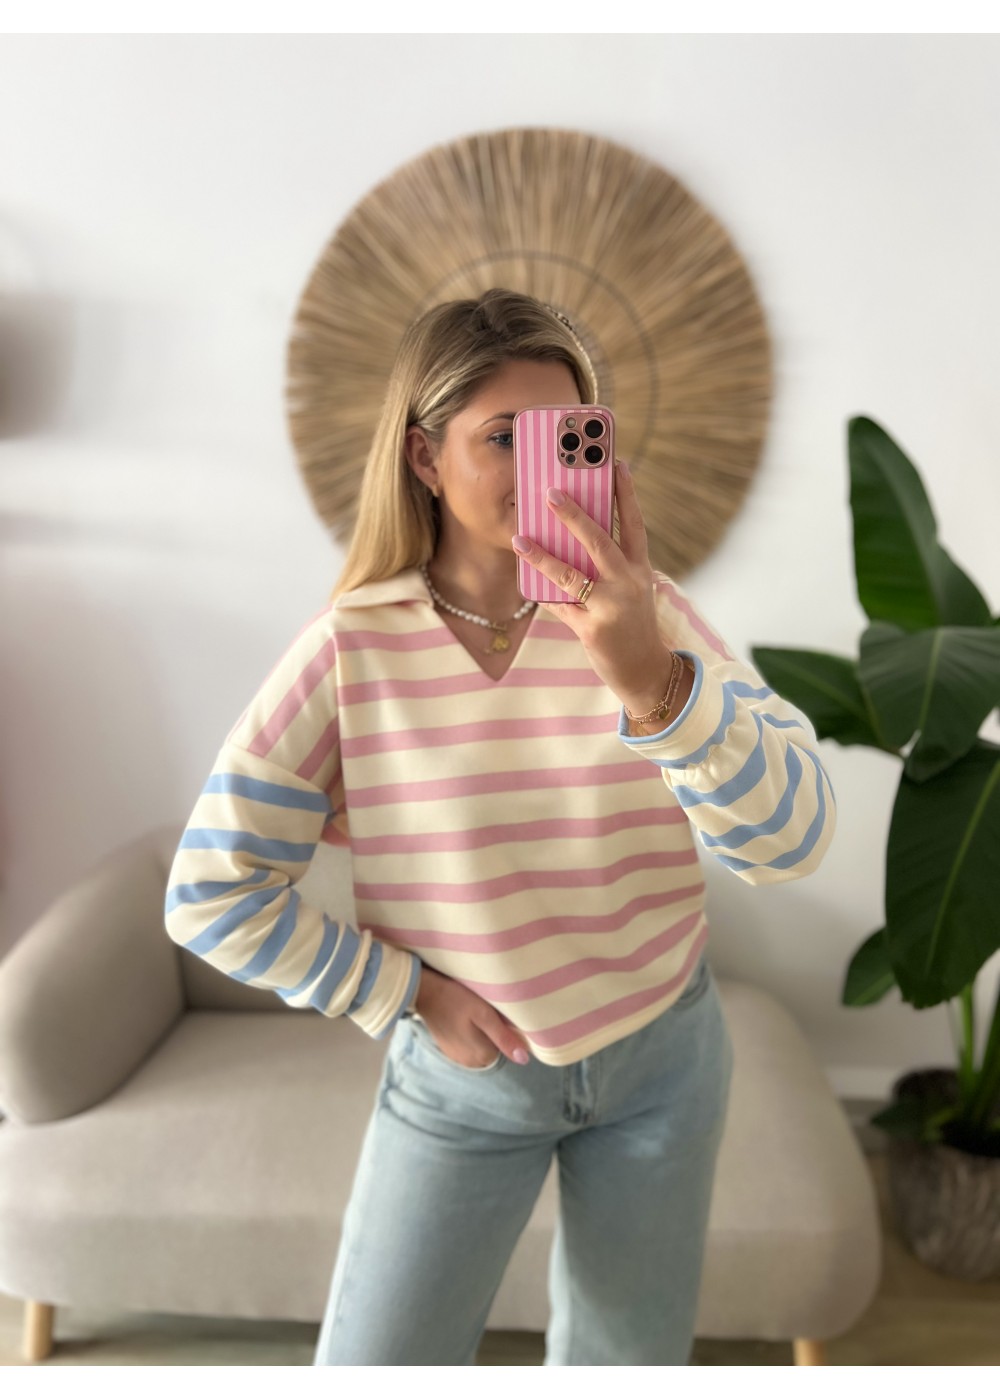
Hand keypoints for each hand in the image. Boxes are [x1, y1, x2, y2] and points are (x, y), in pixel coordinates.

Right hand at [415, 966, 532, 1067]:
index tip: (497, 1014)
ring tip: (473, 1014)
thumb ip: (503, 1038)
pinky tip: (463, 1018)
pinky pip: (468, 1044)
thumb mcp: (484, 1014)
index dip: (505, 1030)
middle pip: (493, 1049)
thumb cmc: (456, 998)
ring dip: (481, 1033)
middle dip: (493, 1033)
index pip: (506, 1048)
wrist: (424, 991)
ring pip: (481, 1046)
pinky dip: (468, 1033)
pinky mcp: (448, 1048)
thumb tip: (524, 1060)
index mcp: (481, 1056)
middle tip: (485, 1011)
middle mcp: (469, 1063)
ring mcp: (457, 1057)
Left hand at [511, 459, 674, 716]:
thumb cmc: (632, 624)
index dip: (626, 493)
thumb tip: (569, 536)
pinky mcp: (592, 629)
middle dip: (574, 515)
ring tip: (520, 538)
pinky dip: (541, 592)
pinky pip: (559, 606)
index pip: (634, 524)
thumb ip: (608, 565)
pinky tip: (525, 578)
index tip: (617, 463)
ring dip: (542, 555)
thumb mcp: (631, 589)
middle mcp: (628, 584)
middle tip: (551, 492)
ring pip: (571, 575)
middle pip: (600, 541)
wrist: (646, 671)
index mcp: (640, 569)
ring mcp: (610, 607)